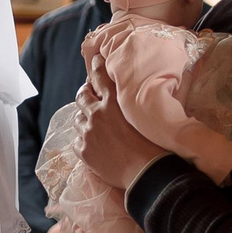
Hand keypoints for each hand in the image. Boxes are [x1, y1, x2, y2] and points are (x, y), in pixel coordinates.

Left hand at [76, 69, 167, 192]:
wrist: (146, 172)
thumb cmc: (154, 144)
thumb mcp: (144, 115)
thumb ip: (134, 103)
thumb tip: (134, 95)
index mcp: (113, 103)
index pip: (99, 76)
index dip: (96, 66)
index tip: (95, 60)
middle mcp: (97, 114)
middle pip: (82, 96)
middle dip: (85, 92)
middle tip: (88, 92)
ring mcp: (88, 133)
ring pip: (77, 118)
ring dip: (83, 116)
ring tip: (91, 121)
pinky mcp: (83, 150)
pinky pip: (77, 139)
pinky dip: (83, 138)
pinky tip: (91, 141)